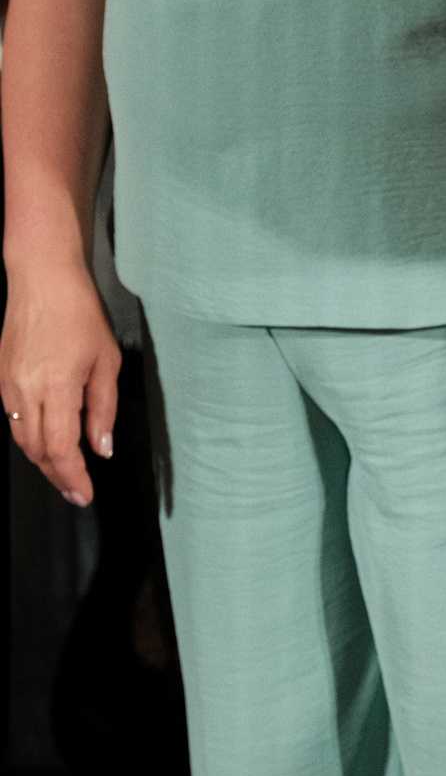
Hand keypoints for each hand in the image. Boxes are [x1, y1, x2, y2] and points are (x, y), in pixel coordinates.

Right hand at [0, 264, 120, 505]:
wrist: (41, 280)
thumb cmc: (80, 314)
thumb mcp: (105, 362)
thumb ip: (102, 410)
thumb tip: (100, 449)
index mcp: (57, 389)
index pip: (61, 450)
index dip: (72, 478)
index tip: (84, 495)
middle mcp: (27, 393)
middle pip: (38, 451)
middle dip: (58, 476)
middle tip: (77, 492)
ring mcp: (10, 386)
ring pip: (23, 439)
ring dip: (43, 460)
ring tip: (64, 473)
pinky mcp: (3, 378)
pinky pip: (15, 421)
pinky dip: (31, 439)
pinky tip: (47, 442)